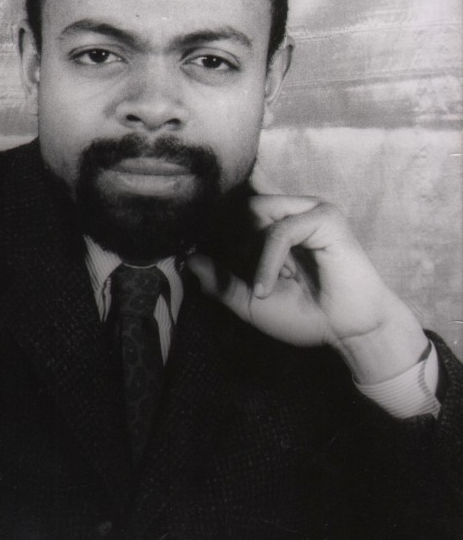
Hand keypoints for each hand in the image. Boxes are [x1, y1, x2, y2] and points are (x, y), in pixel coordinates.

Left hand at [187, 195, 428, 384]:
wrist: (350, 333)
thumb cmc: (308, 316)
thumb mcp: (251, 303)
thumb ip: (221, 283)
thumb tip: (188, 261)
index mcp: (276, 226)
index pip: (233, 211)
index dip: (216, 232)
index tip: (202, 258)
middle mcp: (292, 211)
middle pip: (239, 206)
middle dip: (231, 241)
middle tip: (240, 277)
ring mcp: (310, 210)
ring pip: (256, 211)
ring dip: (249, 251)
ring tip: (259, 286)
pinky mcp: (327, 218)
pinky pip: (281, 230)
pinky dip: (267, 261)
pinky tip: (266, 289)